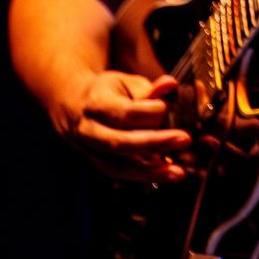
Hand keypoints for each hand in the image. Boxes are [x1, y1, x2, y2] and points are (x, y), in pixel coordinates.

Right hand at [52, 70, 190, 181]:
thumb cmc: (106, 91)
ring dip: (150, 171)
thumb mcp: (124, 82)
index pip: (124, 112)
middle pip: (121, 142)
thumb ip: (148, 88)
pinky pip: (120, 173)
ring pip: (118, 165)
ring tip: (178, 172)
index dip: (149, 111)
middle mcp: (89, 130)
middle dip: (155, 143)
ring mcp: (90, 150)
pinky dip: (143, 176)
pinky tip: (165, 174)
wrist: (74, 106)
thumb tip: (170, 85)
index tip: (167, 106)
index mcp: (95, 104)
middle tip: (184, 139)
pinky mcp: (97, 163)